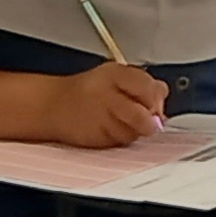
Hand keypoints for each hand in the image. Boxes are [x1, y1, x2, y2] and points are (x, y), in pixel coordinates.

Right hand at [45, 62, 171, 147]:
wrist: (53, 105)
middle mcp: (106, 93)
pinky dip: (119, 139)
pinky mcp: (93, 135)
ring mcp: (98, 116)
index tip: (156, 105)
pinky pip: (118, 142)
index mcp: (115, 74)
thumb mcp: (115, 76)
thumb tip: (163, 99)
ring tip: (122, 122)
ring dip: (134, 132)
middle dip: (150, 122)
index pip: (148, 87)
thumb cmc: (88, 92)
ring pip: (132, 132)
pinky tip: (109, 129)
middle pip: (142, 115)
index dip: (157, 100)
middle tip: (148, 121)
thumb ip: (142, 84)